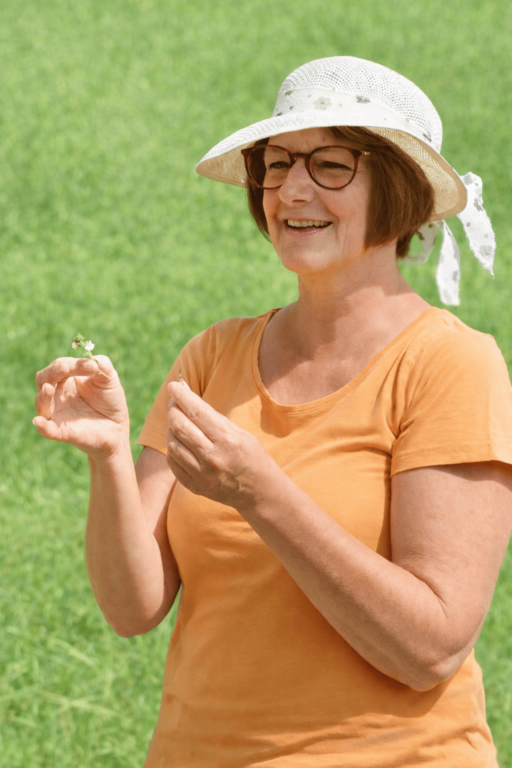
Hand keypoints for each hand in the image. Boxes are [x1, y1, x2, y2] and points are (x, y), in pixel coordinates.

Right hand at [33, 356, 128, 457]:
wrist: (117, 426)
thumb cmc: (109, 400)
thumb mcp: (109, 380)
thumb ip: (104, 367)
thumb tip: (96, 359)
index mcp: (66, 380)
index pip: (61, 366)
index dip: (74, 364)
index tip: (93, 366)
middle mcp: (57, 395)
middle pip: (43, 380)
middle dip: (52, 372)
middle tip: (65, 367)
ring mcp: (58, 414)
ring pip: (42, 403)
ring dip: (44, 395)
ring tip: (49, 388)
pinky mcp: (62, 432)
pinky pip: (48, 430)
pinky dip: (42, 426)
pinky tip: (39, 421)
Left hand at [166, 380, 270, 507]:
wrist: (259, 492)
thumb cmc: (251, 456)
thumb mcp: (240, 432)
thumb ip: (213, 417)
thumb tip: (187, 395)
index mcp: (228, 440)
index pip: (197, 412)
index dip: (182, 396)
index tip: (173, 386)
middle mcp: (213, 457)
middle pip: (181, 427)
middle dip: (173, 410)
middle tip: (173, 402)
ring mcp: (202, 475)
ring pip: (173, 444)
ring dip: (171, 429)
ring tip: (177, 422)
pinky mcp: (195, 486)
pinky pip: (173, 462)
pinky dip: (172, 448)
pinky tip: (179, 442)